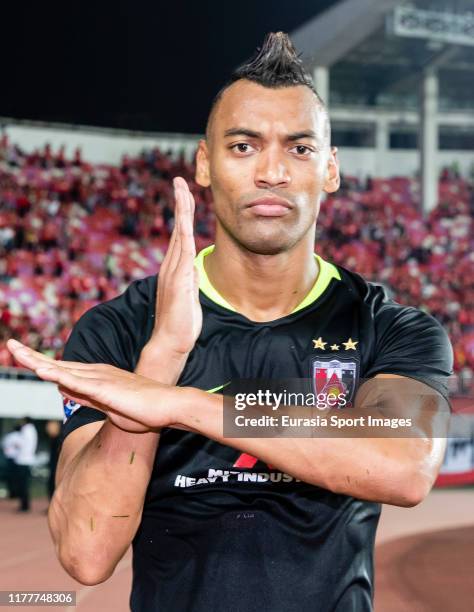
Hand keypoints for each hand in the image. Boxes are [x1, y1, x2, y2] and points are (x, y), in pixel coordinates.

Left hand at [7, 340, 177, 431]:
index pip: (63, 369)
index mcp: (98, 377)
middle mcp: (96, 373)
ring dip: (37, 361)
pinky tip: (41, 371)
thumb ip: (85, 396)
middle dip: (31, 356)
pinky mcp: (105, 389)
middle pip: (57, 365)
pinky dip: (57, 375)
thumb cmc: (145, 410)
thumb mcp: (109, 405)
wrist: (169, 407)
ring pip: (62, 369)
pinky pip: (76, 382)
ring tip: (15, 351)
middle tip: (10, 346)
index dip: (41, 363)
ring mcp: (100, 379)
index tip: (24, 357)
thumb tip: (63, 388)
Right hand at [147, 176, 202, 356]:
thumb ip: (190, 280)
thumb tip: (193, 270)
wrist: (171, 343)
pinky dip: (184, 232)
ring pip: (179, 233)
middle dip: (180, 203)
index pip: (180, 235)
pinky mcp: (178, 281)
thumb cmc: (181, 323)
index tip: (184, 195)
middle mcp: (171, 266)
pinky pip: (182, 251)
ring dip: (181, 211)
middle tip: (180, 181)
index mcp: (175, 269)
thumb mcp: (189, 297)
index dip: (183, 215)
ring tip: (181, 189)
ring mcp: (173, 272)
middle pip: (178, 227)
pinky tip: (186, 218)